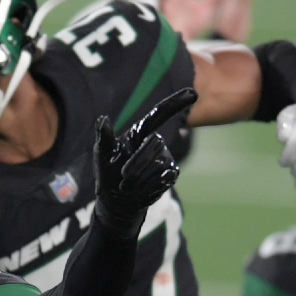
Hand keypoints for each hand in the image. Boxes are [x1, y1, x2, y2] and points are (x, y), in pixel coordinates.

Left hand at [93, 88, 196, 235]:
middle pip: (155, 143)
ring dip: (140, 179)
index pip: (159, 115)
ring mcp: (165, 158)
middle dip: (137, 162)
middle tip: (123, 176)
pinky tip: (140, 191)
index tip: (194, 94)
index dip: (175, 103)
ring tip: (128, 186)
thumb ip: (103, 138)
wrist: (117, 201)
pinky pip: (165, 178)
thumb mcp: (101, 156)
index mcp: (138, 133)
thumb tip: (102, 119)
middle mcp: (155, 142)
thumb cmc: (108, 173)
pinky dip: (149, 187)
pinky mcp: (171, 174)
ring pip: (158, 164)